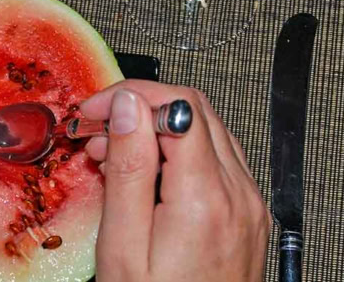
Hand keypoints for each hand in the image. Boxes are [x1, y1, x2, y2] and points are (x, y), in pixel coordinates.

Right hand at [81, 80, 269, 280]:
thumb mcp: (124, 247)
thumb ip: (128, 171)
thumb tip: (129, 108)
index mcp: (206, 198)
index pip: (177, 107)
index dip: (130, 96)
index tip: (93, 112)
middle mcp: (239, 194)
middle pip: (196, 111)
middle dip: (141, 107)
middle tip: (97, 129)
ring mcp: (250, 205)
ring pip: (208, 131)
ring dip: (158, 128)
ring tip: (113, 152)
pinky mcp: (249, 216)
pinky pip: (217, 161)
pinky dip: (179, 151)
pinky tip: (147, 173)